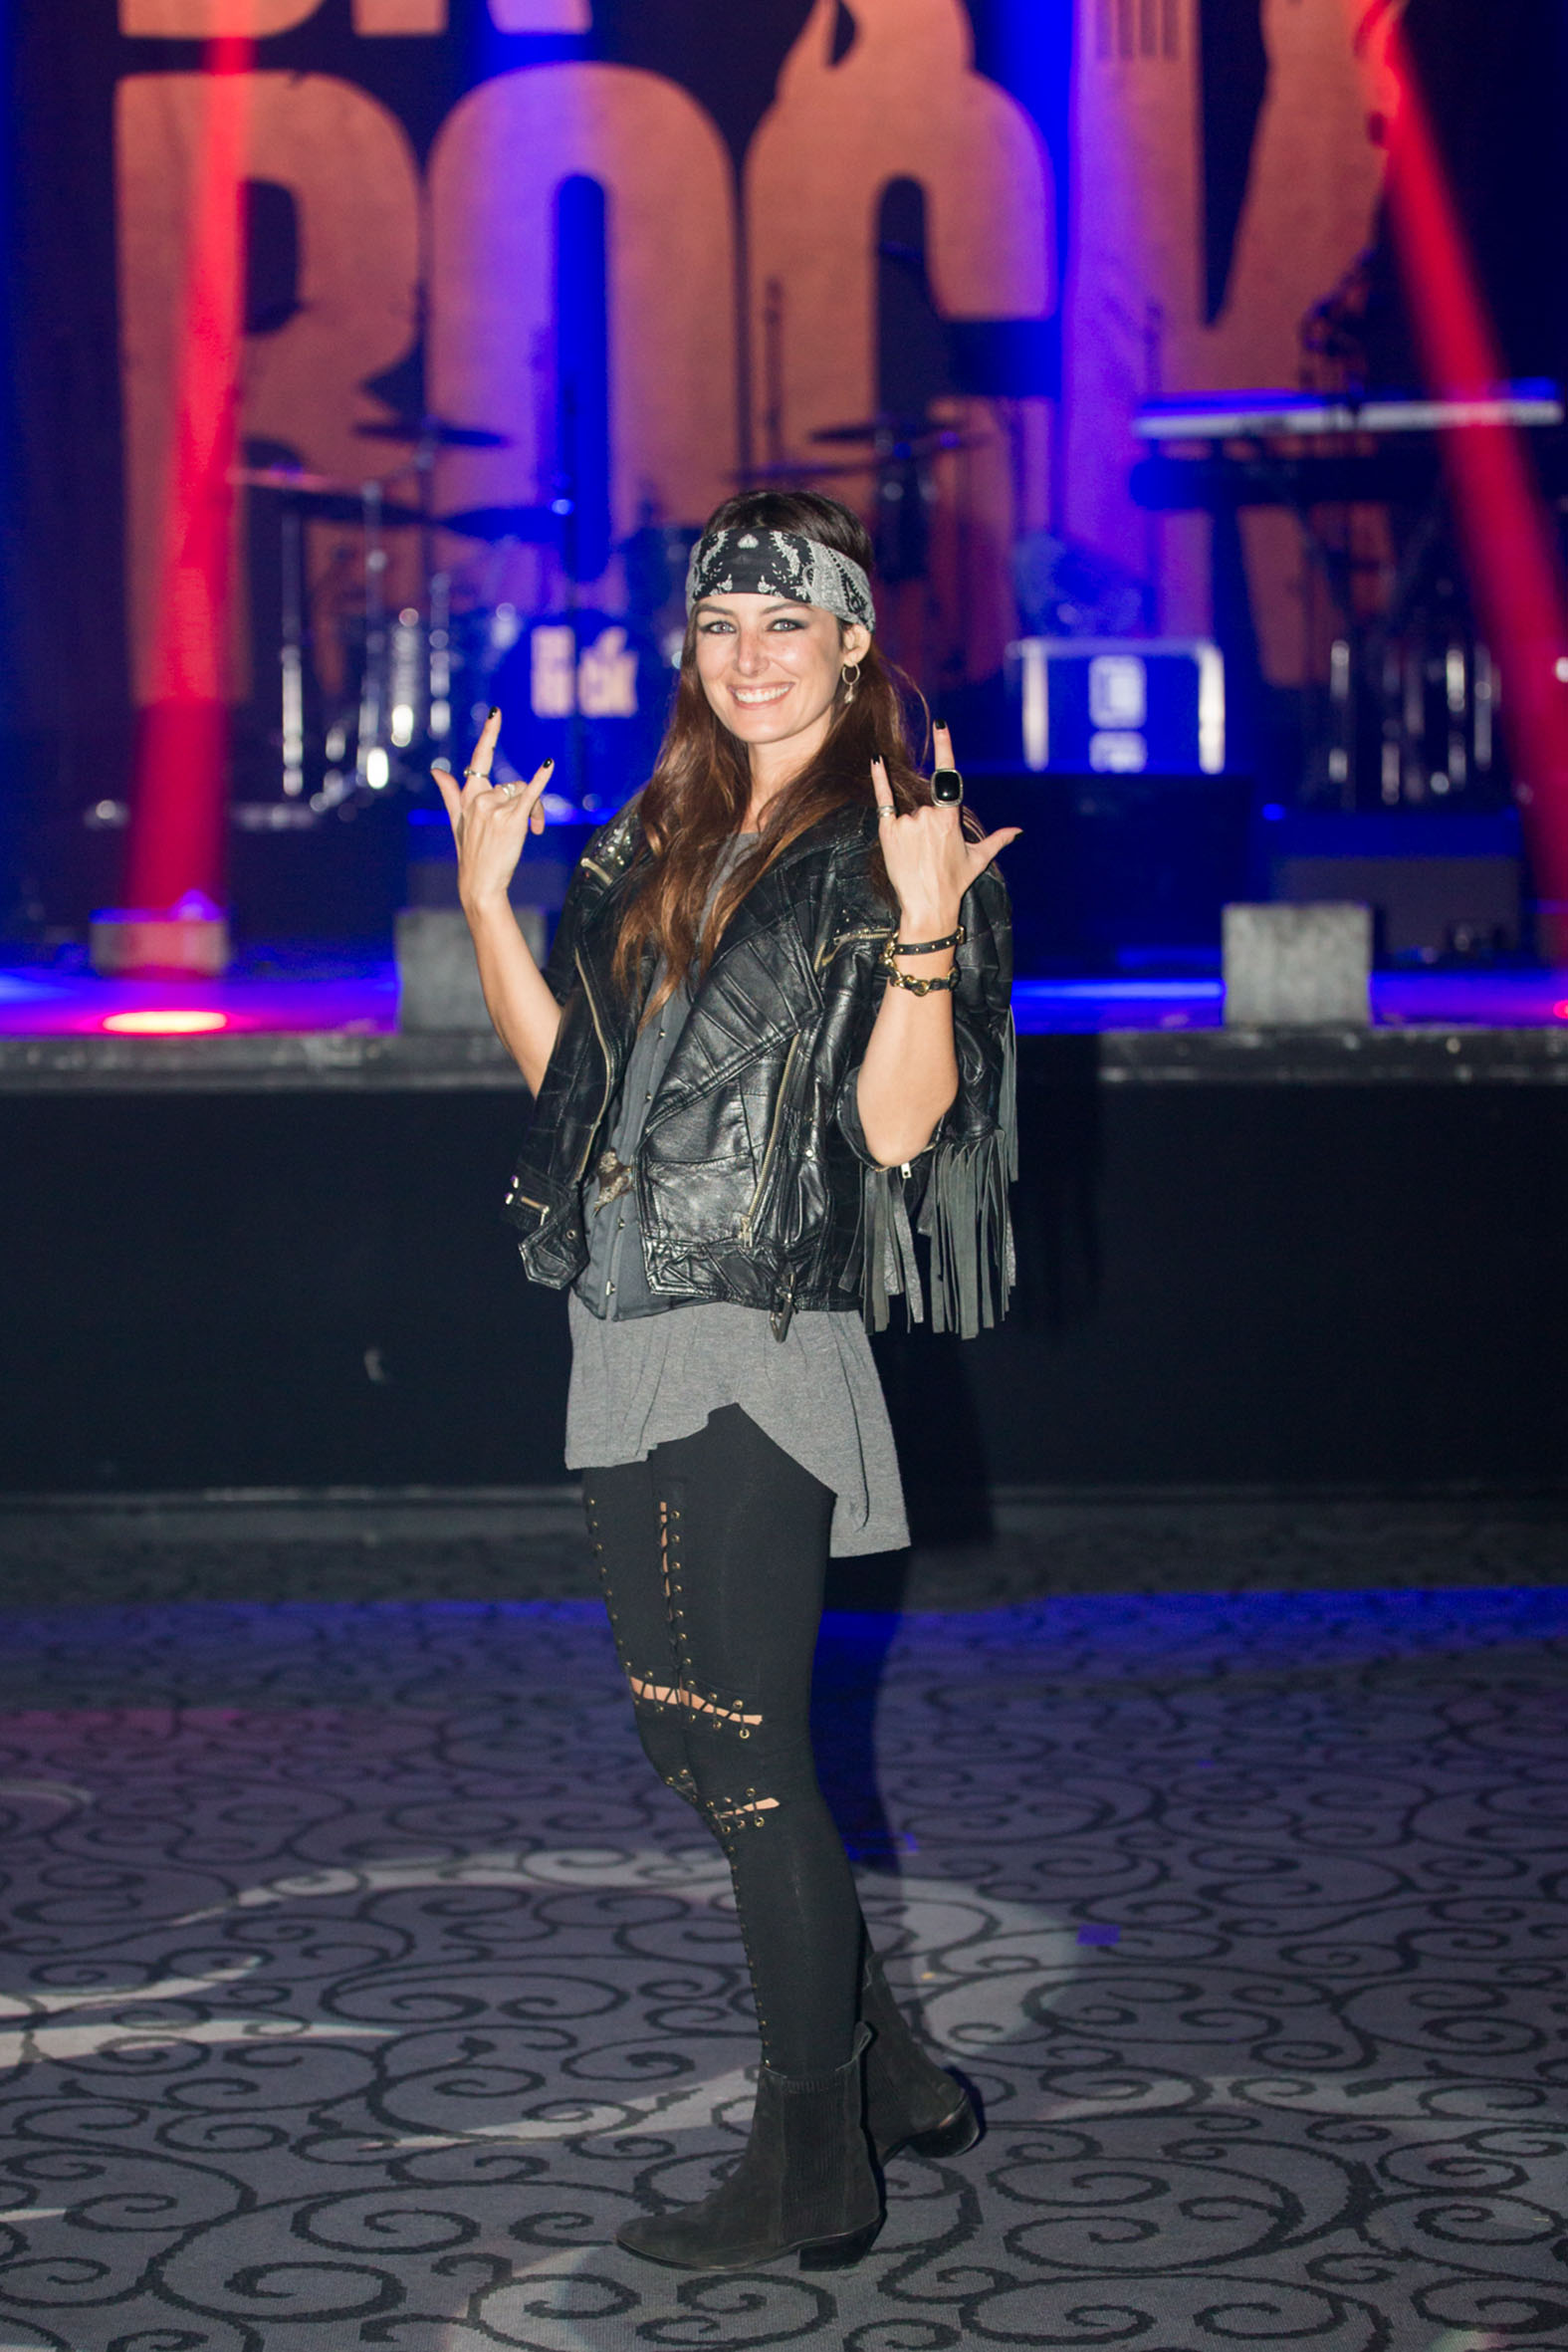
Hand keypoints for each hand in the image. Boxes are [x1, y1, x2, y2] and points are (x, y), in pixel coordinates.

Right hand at [432, 709, 551, 914]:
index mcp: (467, 797)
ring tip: (534, 832)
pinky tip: (548, 764)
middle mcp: (479, 799)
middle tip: (534, 825)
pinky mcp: (511, 821)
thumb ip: (449, 793)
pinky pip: (529, 794)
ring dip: (535, 812)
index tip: (497, 712)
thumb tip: (436, 770)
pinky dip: (540, 779)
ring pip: (524, 795)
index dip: (489, 735)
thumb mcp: (457, 821)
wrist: (479, 883)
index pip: (478, 761)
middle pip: (513, 785)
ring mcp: (494, 809)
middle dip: (526, 802)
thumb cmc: (471, 854)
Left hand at [872, 726, 1019, 934]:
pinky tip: (876, 761)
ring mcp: (907, 822)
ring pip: (910, 812)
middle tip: (931, 853)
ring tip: (916, 856)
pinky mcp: (888, 831)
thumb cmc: (954, 883)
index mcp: (950, 818)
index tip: (941, 725)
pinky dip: (880, 780)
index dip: (944, 748)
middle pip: (927, 805)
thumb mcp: (978, 859)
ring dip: (913, 828)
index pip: (947, 776)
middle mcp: (928, 815)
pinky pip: (885, 800)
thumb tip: (1018, 831)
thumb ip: (997, 840)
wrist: (928, 907)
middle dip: (929, 824)